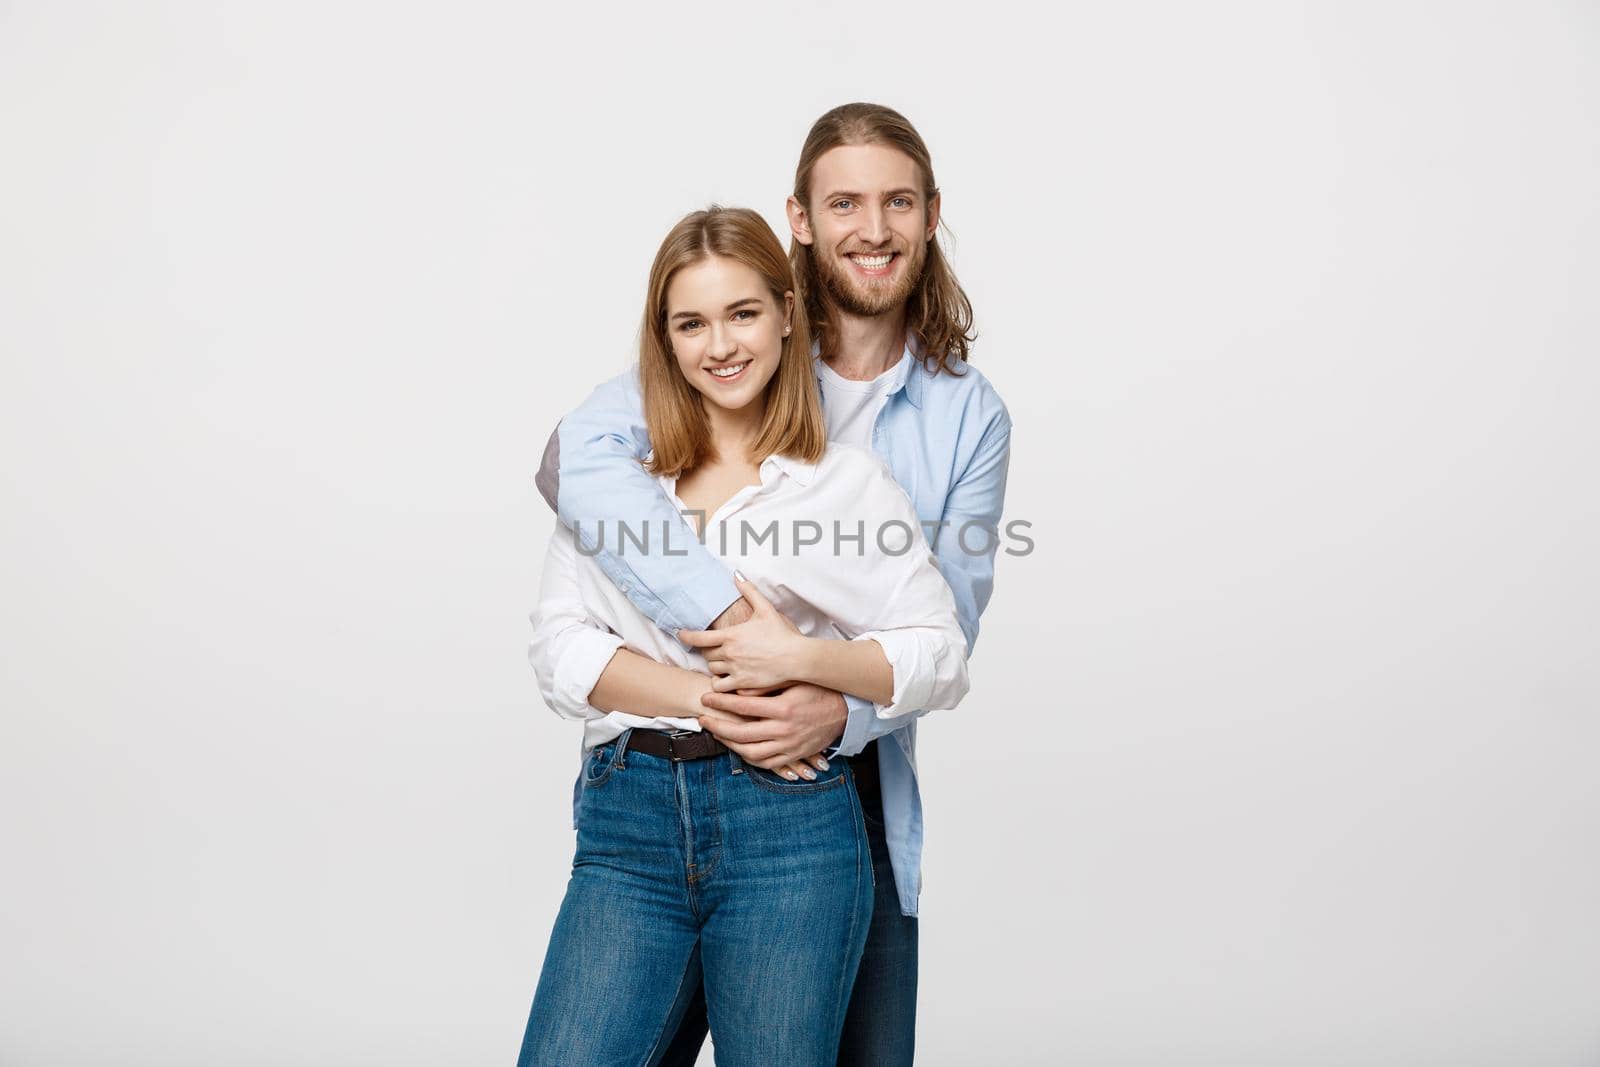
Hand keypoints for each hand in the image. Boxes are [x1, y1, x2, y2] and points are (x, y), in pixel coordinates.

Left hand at [679, 574, 808, 692]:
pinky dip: (719, 684)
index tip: (681, 634)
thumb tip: (736, 575)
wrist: (796, 658)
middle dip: (708, 651)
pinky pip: (720, 687)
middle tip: (713, 648)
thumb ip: (749, 591)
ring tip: (721, 663)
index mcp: (732, 635)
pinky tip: (724, 680)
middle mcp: (730, 653)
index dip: (686, 636)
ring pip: (712, 670)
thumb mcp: (766, 609)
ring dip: (714, 666)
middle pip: (706, 654)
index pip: (699, 638)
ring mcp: (735, 670)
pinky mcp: (743, 684)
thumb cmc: (782, 633)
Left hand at [696, 682, 848, 770]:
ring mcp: (789, 746)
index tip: (706, 696)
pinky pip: (766, 764)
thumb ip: (768, 684)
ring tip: (716, 733)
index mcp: (784, 708)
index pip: (743, 705)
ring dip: (729, 744)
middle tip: (702, 718)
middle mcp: (785, 730)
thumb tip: (739, 686)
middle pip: (742, 732)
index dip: (721, 701)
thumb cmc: (817, 690)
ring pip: (751, 752)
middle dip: (718, 726)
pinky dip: (748, 758)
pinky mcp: (794, 755)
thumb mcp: (794, 681)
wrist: (844, 711)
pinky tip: (737, 748)